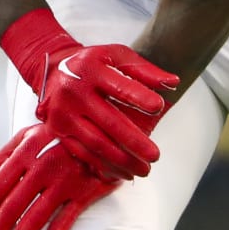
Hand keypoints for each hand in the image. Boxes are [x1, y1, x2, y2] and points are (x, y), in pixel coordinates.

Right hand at [0, 9, 177, 180]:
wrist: (56, 70)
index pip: (119, 86)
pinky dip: (104, 166)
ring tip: (144, 169)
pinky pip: (83, 153)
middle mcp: (74, 91)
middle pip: (108, 121)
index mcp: (91, 69)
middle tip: (155, 155)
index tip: (159, 108)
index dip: (139, 98)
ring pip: (96, 142)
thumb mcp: (118, 56)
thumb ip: (145, 70)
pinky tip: (123, 173)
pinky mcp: (59, 131)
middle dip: (134, 141)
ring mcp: (64, 113)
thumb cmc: (94, 64)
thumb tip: (172, 83)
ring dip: (122, 160)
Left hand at [0, 124, 116, 229]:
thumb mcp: (29, 136)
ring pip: (37, 216)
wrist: (105, 129)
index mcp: (27, 150)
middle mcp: (44, 165)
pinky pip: (65, 222)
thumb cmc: (59, 134)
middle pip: (14, 204)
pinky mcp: (85, 191)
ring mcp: (66, 179)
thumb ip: (1, 158)